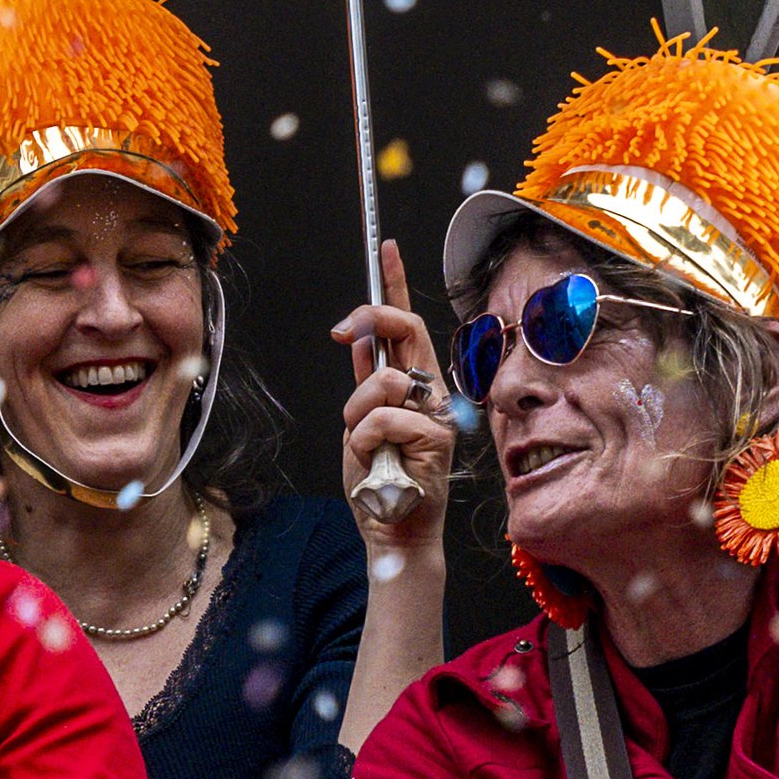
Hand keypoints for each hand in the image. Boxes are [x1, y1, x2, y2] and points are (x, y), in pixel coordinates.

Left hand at [331, 238, 455, 553]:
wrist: (393, 530)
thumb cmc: (380, 481)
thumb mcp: (360, 424)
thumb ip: (366, 383)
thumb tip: (357, 338)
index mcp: (414, 385)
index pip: (408, 324)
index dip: (396, 283)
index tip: (384, 247)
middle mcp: (430, 393)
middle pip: (407, 330)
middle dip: (371, 319)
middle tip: (342, 333)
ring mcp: (436, 415)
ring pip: (385, 380)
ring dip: (357, 412)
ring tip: (365, 445)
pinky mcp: (436, 439)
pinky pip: (383, 418)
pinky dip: (365, 440)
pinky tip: (375, 462)